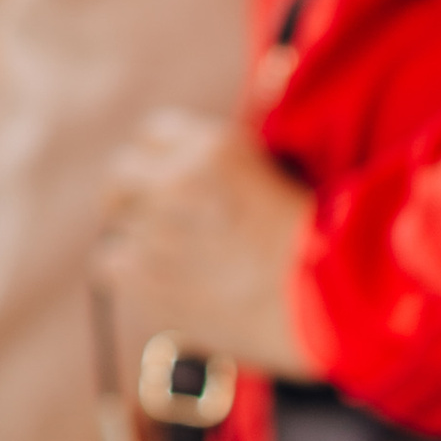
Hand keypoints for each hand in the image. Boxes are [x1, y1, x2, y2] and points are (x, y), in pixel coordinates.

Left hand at [95, 109, 315, 380]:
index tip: (166, 179)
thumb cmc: (319, 250)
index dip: (161, 159)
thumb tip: (191, 174)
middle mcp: (174, 181)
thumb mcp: (280, 177)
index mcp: (212, 148)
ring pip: (116, 227)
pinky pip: (111, 267)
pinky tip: (163, 286)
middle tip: (148, 218)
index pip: (154, 134)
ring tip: (175, 265)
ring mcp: (154, 231)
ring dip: (138, 241)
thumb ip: (225, 169)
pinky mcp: (144, 279)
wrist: (329, 306)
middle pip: (121, 174)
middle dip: (131, 194)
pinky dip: (130, 275)